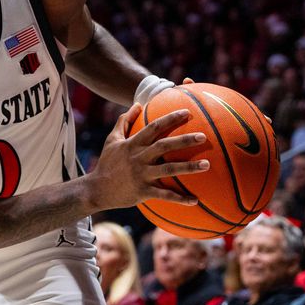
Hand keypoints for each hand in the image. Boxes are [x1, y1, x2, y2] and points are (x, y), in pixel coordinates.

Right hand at [87, 106, 209, 209]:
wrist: (96, 189)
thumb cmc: (107, 163)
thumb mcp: (112, 140)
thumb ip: (124, 121)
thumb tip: (138, 104)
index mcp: (132, 144)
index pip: (153, 128)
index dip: (170, 119)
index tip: (187, 112)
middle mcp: (138, 158)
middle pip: (164, 146)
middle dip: (184, 140)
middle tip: (203, 136)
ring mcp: (141, 175)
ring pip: (168, 169)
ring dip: (188, 167)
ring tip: (207, 165)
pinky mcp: (143, 191)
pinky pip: (164, 195)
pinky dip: (180, 199)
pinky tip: (195, 200)